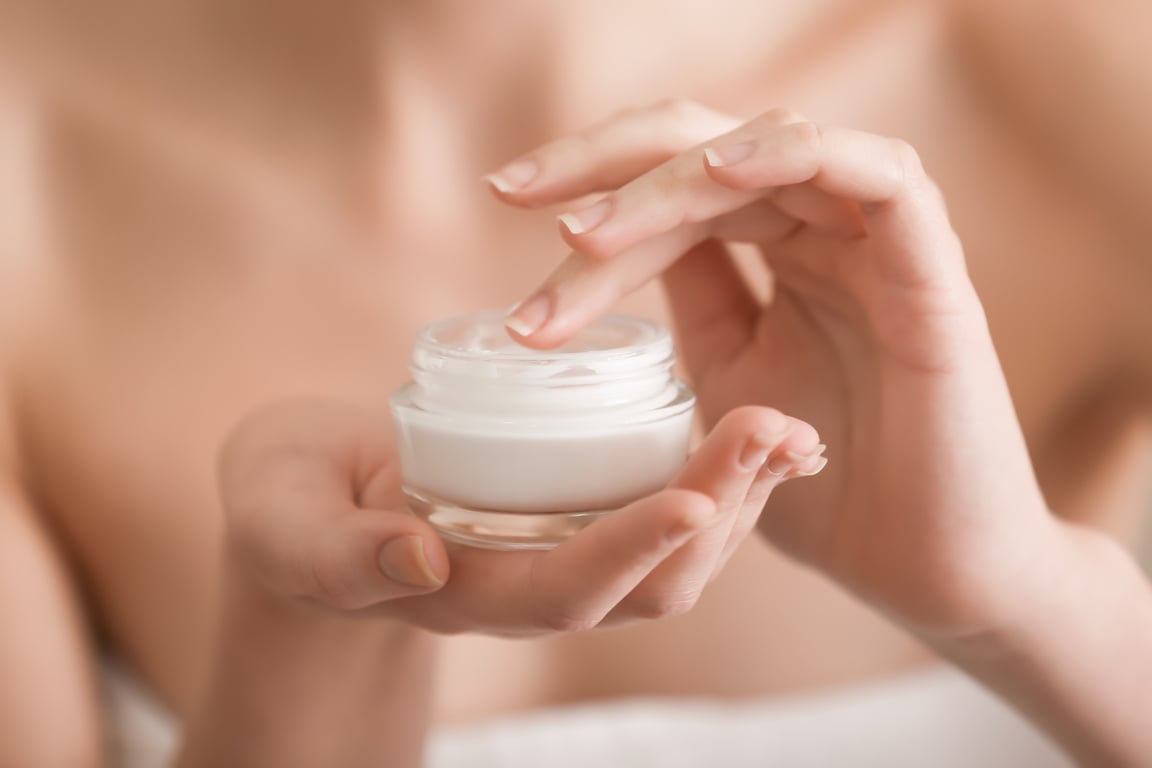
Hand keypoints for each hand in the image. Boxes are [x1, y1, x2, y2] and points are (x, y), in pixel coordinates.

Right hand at [218, 398, 821, 635]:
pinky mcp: (575, 511)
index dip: (628, 553)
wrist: (312, 498)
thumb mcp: (288, 526)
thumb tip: (420, 559)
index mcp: (466, 596)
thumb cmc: (290, 507)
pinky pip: (663, 510)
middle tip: (778, 434)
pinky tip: (759, 430)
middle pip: (647, 586)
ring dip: (738, 498)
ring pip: (674, 558)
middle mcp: (531, 588)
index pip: (564, 593)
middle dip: (717, 516)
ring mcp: (561, 553)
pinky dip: (719, 477)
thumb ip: (340, 550)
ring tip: (792, 430)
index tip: (695, 499)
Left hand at [490, 102, 1055, 638]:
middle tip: (513, 190)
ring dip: (672, 178)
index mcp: (782, 249)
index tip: (502, 197)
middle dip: (605, 160)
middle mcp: (827, 230)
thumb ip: (692, 306)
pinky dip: (794, 159)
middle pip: (712, 146)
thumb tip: (609, 247)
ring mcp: (880, 244)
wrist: (917, 568)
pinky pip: (880, 175)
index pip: (678, 184)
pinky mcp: (932, 273)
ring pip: (775, 148)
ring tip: (584, 230)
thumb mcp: (726, 385)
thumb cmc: (821, 485)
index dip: (591, 179)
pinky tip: (714, 179)